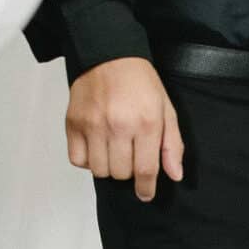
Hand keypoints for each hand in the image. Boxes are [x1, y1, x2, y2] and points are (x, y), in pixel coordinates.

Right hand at [65, 56, 184, 200]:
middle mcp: (118, 126)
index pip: (146, 170)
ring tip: (113, 150)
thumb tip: (175, 175)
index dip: (146, 188)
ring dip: (109, 167)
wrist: (108, 55)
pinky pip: (78, 160)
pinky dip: (87, 160)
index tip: (146, 194)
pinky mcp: (73, 123)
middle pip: (121, 174)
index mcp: (146, 123)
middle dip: (129, 171)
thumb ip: (172, 144)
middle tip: (130, 155)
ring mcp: (93, 125)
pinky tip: (96, 147)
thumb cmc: (140, 82)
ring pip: (99, 170)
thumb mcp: (166, 109)